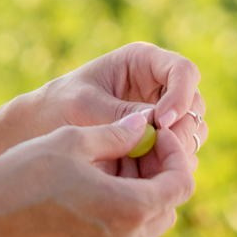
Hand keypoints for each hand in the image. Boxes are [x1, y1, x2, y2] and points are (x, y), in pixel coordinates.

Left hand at [0, 42, 205, 178]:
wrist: (42, 131)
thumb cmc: (58, 107)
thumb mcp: (85, 107)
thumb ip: (121, 114)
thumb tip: (160, 124)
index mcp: (142, 61)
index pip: (183, 71)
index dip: (181, 96)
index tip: (163, 123)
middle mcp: (157, 84)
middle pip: (194, 102)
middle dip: (183, 127)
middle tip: (162, 151)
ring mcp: (161, 112)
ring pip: (192, 129)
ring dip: (180, 148)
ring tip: (152, 165)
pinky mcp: (158, 140)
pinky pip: (180, 151)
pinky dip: (171, 163)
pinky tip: (148, 175)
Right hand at [0, 111, 194, 236]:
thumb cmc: (25, 174)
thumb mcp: (72, 140)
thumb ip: (117, 133)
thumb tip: (145, 123)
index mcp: (128, 210)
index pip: (180, 184)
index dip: (176, 153)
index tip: (156, 130)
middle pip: (169, 205)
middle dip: (161, 170)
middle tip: (138, 141)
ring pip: (148, 222)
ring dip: (143, 189)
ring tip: (114, 157)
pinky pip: (125, 233)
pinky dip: (124, 206)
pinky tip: (96, 179)